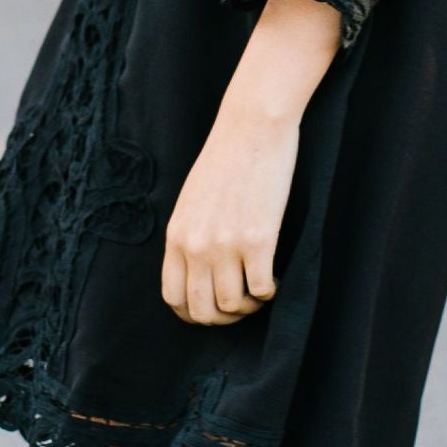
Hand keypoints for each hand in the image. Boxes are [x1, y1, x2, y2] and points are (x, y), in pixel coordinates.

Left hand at [161, 0, 341, 325]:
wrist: (251, 128)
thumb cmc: (225, 159)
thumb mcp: (191, 200)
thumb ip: (190, 235)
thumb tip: (198, 271)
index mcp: (176, 236)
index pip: (173, 298)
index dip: (193, 313)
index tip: (212, 308)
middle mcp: (196, 246)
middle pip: (202, 310)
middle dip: (223, 318)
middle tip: (241, 306)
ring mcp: (226, 245)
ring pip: (233, 306)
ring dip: (250, 306)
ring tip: (259, 290)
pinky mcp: (258, 239)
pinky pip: (262, 289)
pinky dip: (269, 292)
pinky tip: (273, 278)